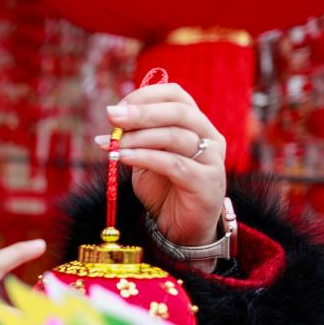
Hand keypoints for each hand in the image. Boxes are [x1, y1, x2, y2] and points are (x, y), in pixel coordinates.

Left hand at [96, 83, 226, 267]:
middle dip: (141, 113)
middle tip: (112, 116)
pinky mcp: (207, 182)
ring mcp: (212, 159)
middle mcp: (210, 137)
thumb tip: (113, 117)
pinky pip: (174, 164)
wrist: (181, 229)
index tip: (118, 107)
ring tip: (111, 143)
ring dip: (138, 137)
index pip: (177, 95)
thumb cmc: (164, 190)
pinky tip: (123, 158)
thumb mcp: (147, 158)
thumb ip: (137, 138)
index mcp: (196, 124)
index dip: (146, 96)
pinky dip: (145, 158)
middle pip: (178, 112)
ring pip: (176, 136)